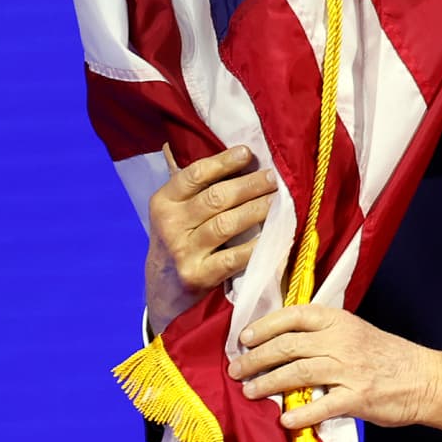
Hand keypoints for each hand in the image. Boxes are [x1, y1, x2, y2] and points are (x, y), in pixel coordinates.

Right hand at [145, 144, 278, 336]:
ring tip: (279, 201)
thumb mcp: (176, 211)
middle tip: (274, 178)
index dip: (223, 161)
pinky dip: (258, 245)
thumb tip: (236, 152)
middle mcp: (170, 225)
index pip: (195, 174)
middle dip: (250, 185)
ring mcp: (183, 252)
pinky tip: (276, 235)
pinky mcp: (198, 276)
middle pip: (216, 198)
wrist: (164, 289)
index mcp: (163, 202)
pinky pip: (235, 257)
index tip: (248, 153)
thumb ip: (197, 185)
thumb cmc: (180, 239)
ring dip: (258, 210)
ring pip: (227, 224)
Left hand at [228, 304, 441, 435]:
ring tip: (249, 392)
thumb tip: (280, 345)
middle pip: (288, 346)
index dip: (264, 326)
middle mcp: (342, 341)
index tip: (244, 338)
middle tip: (236, 370)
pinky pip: (322, 405)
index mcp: (340, 321)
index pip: (294, 315)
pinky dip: (300, 413)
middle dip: (256, 359)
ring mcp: (350, 369)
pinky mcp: (359, 397)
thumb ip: (323, 336)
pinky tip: (284, 420)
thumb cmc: (387, 357)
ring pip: (298, 373)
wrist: (425, 378)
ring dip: (268, 384)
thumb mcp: (356, 332)